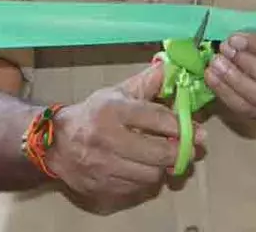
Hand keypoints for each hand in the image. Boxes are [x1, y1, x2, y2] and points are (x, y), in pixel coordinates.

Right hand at [49, 62, 202, 212]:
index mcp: (112, 110)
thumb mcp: (117, 93)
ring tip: (164, 158)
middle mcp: (107, 139)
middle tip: (191, 150)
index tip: (200, 132)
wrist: (56, 144)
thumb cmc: (93, 115)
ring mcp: (103, 166)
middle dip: (180, 152)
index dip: (183, 126)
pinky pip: (137, 189)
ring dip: (162, 167)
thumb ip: (146, 82)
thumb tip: (171, 67)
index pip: (157, 119)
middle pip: (158, 153)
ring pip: (151, 174)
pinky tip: (144, 168)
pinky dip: (145, 180)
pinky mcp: (101, 187)